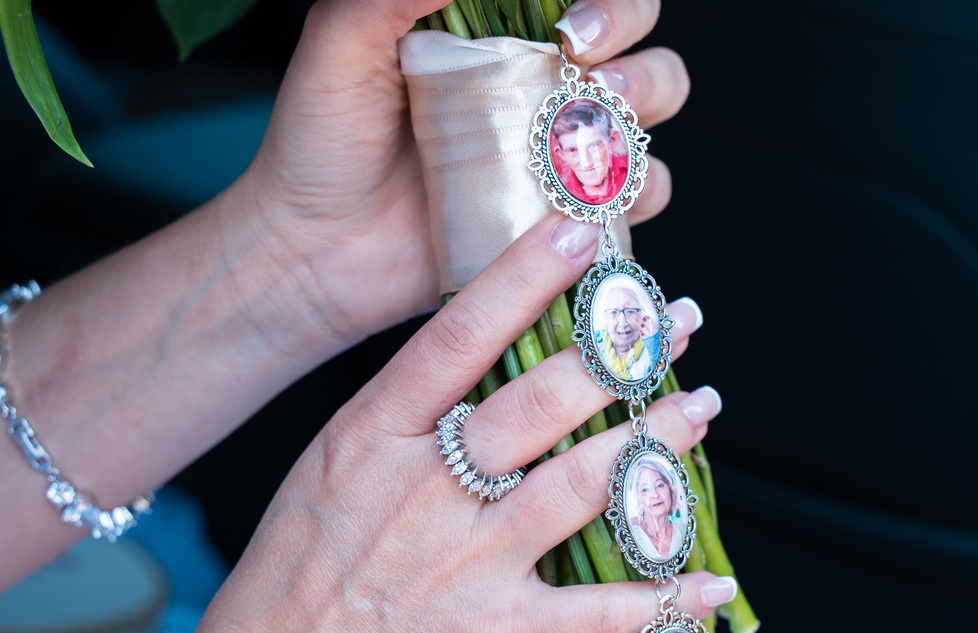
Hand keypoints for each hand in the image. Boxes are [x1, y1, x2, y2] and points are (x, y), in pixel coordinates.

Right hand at [89, 214, 727, 632]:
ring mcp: (464, 564)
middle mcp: (424, 491)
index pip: (456, 335)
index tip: (578, 232)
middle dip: (618, 355)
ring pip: (583, 483)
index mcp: (372, 438)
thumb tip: (481, 367)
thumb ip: (403, 421)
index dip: (523, 277)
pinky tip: (710, 580)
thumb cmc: (291, 585)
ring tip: (699, 405)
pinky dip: (664, 598)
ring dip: (655, 442)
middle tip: (673, 324)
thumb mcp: (329, 475)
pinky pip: (600, 612)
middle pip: (540, 401)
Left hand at [224, 0, 688, 350]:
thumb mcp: (341, 46)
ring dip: (640, 109)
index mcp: (500, 37)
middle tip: (583, 60)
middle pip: (640, 47)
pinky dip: (632, 195)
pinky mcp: (563, 221)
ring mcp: (558, 156)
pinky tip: (585, 195)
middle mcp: (542, 89)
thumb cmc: (322, 145)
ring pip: (651, 116)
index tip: (567, 20)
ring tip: (588, 130)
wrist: (314, 252)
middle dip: (631, 45)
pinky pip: (635, 201)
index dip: (604, 2)